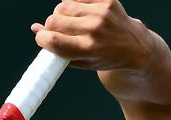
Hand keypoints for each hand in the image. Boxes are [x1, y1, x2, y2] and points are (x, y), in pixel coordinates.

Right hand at [32, 0, 150, 70]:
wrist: (135, 48)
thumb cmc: (105, 57)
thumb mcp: (82, 61)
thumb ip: (57, 49)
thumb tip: (35, 28)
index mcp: (89, 50)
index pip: (52, 40)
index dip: (42, 39)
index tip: (43, 39)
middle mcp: (95, 30)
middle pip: (54, 20)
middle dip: (51, 26)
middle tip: (60, 32)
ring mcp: (101, 12)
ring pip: (63, 6)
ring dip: (63, 14)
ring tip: (72, 22)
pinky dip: (74, 2)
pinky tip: (81, 12)